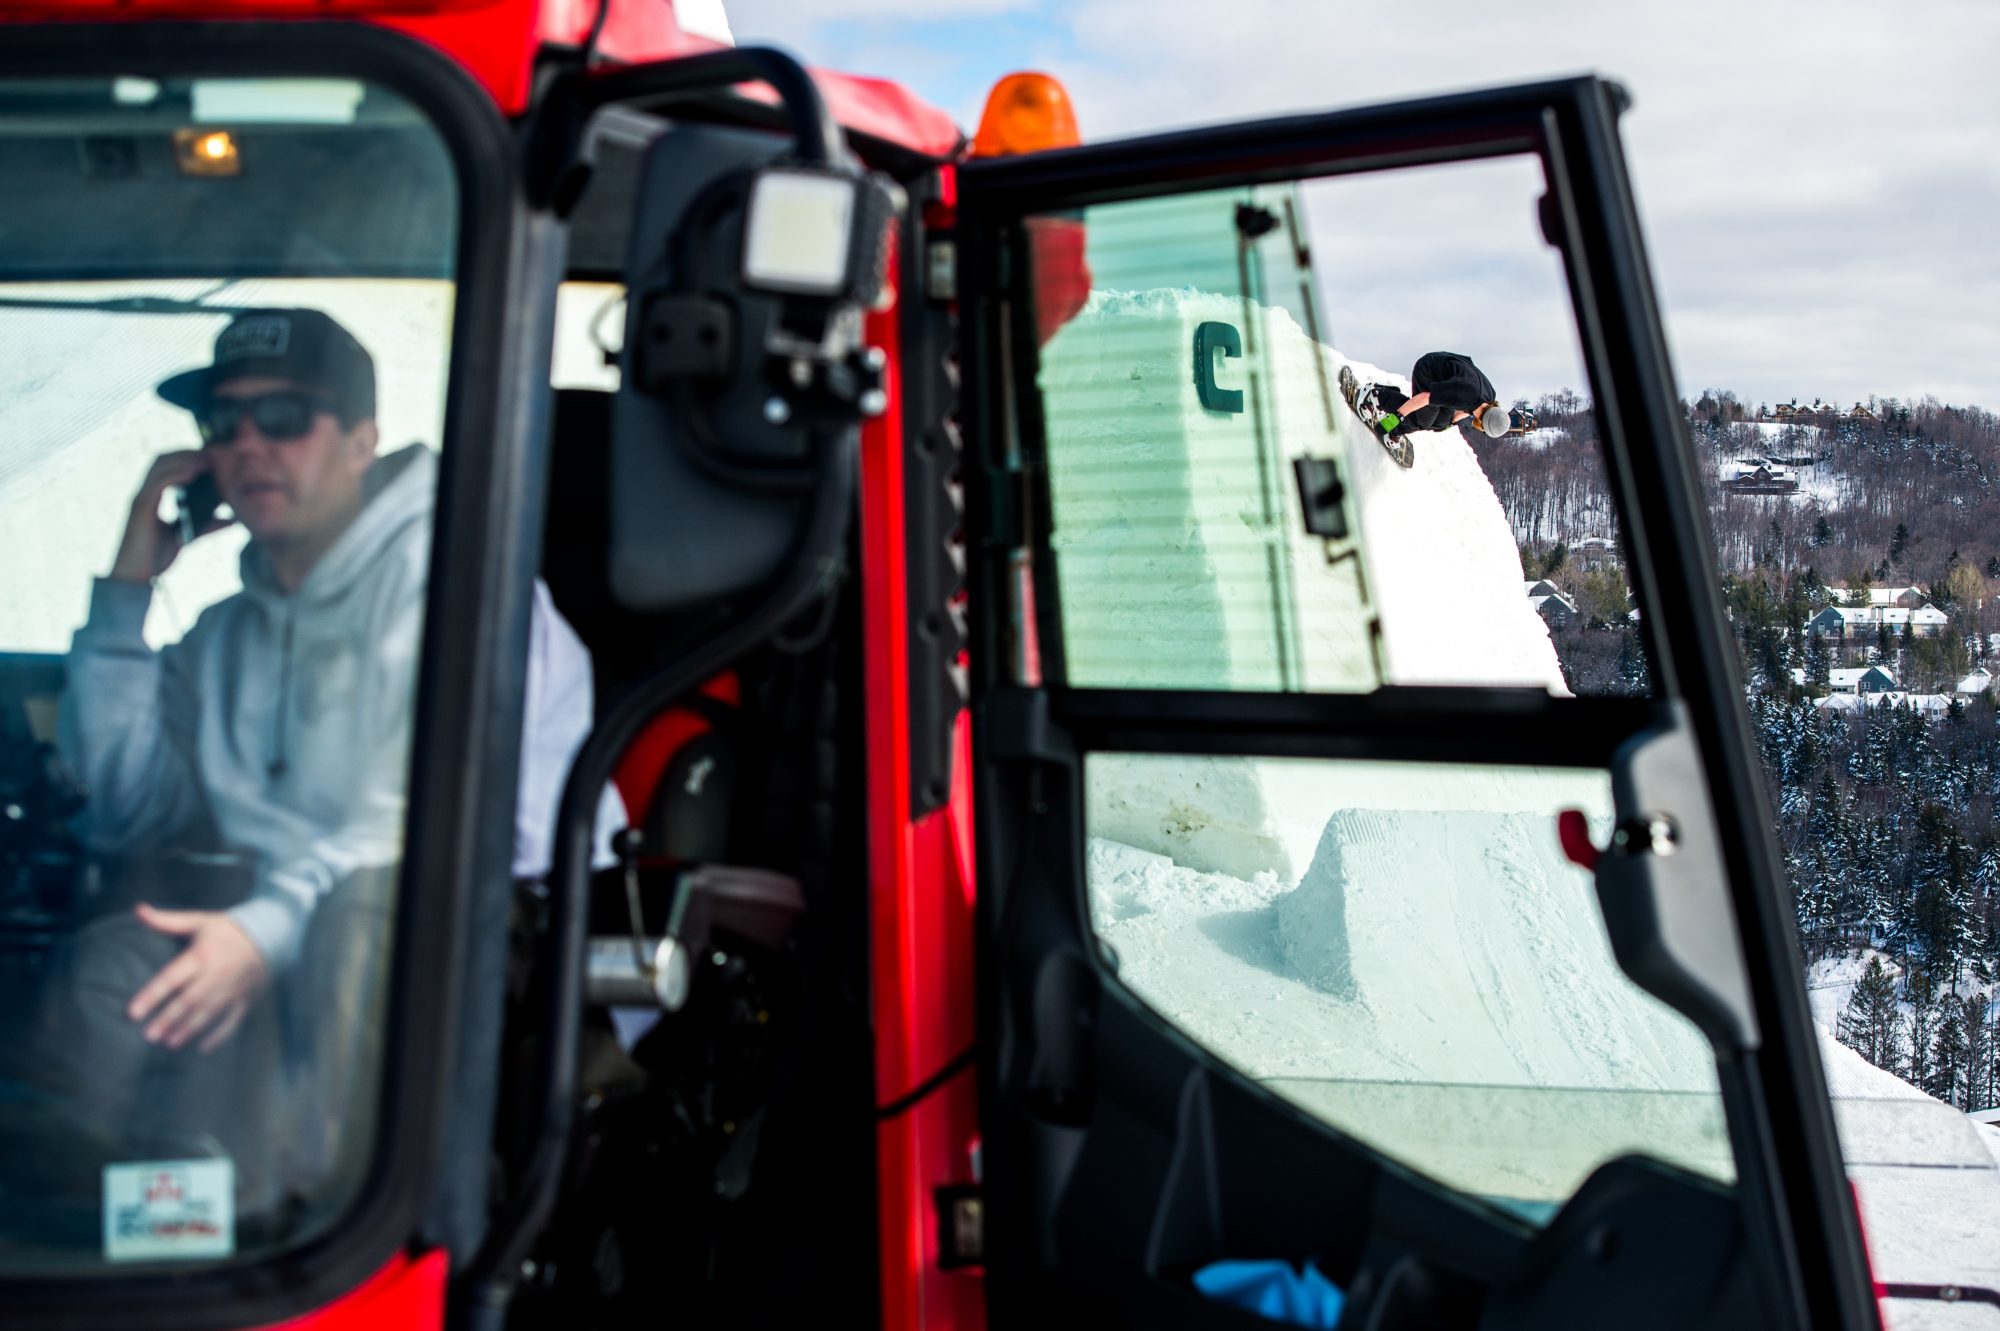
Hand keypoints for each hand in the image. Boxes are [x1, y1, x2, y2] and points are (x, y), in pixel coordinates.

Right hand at [109, 451, 222, 584]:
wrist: (137, 577)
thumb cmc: (157, 557)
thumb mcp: (189, 537)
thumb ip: (208, 526)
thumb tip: (234, 519)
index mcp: (154, 496)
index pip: (168, 466)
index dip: (188, 457)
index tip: (214, 454)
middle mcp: (145, 492)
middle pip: (163, 459)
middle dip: (187, 452)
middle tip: (213, 451)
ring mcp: (141, 498)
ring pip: (159, 465)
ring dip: (183, 458)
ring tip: (207, 458)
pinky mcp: (140, 507)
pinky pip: (157, 483)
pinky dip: (175, 474)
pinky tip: (193, 473)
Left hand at [126, 904, 271, 1052]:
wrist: (272, 933)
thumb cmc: (228, 929)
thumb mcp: (198, 921)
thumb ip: (166, 921)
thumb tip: (138, 910)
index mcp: (202, 954)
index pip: (172, 978)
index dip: (152, 995)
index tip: (133, 1012)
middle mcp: (217, 974)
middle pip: (189, 1001)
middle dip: (168, 1019)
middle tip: (149, 1035)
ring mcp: (233, 989)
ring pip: (208, 1013)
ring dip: (189, 1029)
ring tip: (169, 1043)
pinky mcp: (246, 999)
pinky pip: (232, 1021)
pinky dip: (219, 1036)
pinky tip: (203, 1048)